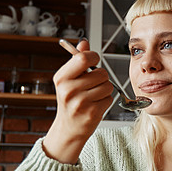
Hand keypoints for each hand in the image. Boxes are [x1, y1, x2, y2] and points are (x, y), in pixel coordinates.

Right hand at [42, 39, 113, 162]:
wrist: (68, 128)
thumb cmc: (70, 100)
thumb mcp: (69, 79)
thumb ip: (77, 60)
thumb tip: (84, 42)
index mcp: (61, 78)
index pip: (83, 58)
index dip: (93, 57)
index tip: (94, 61)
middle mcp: (68, 90)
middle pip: (101, 73)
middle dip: (101, 77)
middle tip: (92, 84)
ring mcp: (80, 103)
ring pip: (108, 86)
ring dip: (105, 89)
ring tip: (94, 95)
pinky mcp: (92, 113)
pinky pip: (109, 98)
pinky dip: (106, 101)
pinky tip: (95, 105)